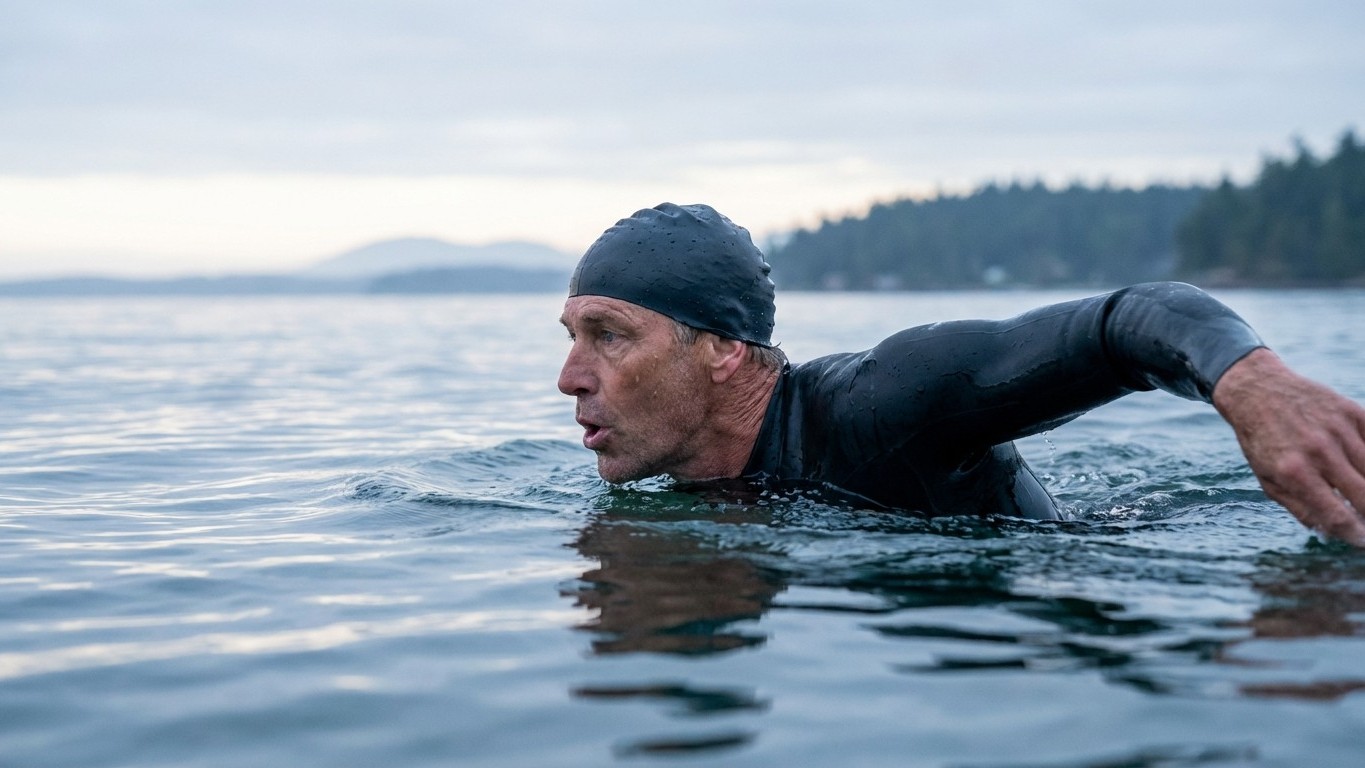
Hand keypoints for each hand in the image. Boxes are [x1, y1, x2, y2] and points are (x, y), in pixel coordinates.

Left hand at [1213, 348, 1364, 544]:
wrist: (1258, 390)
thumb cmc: (1262, 441)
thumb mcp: (1268, 479)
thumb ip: (1301, 507)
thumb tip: (1335, 531)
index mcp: (1295, 472)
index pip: (1339, 515)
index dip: (1356, 535)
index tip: (1361, 540)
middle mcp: (1320, 451)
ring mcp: (1339, 430)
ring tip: (1363, 500)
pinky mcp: (1353, 412)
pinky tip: (1363, 470)